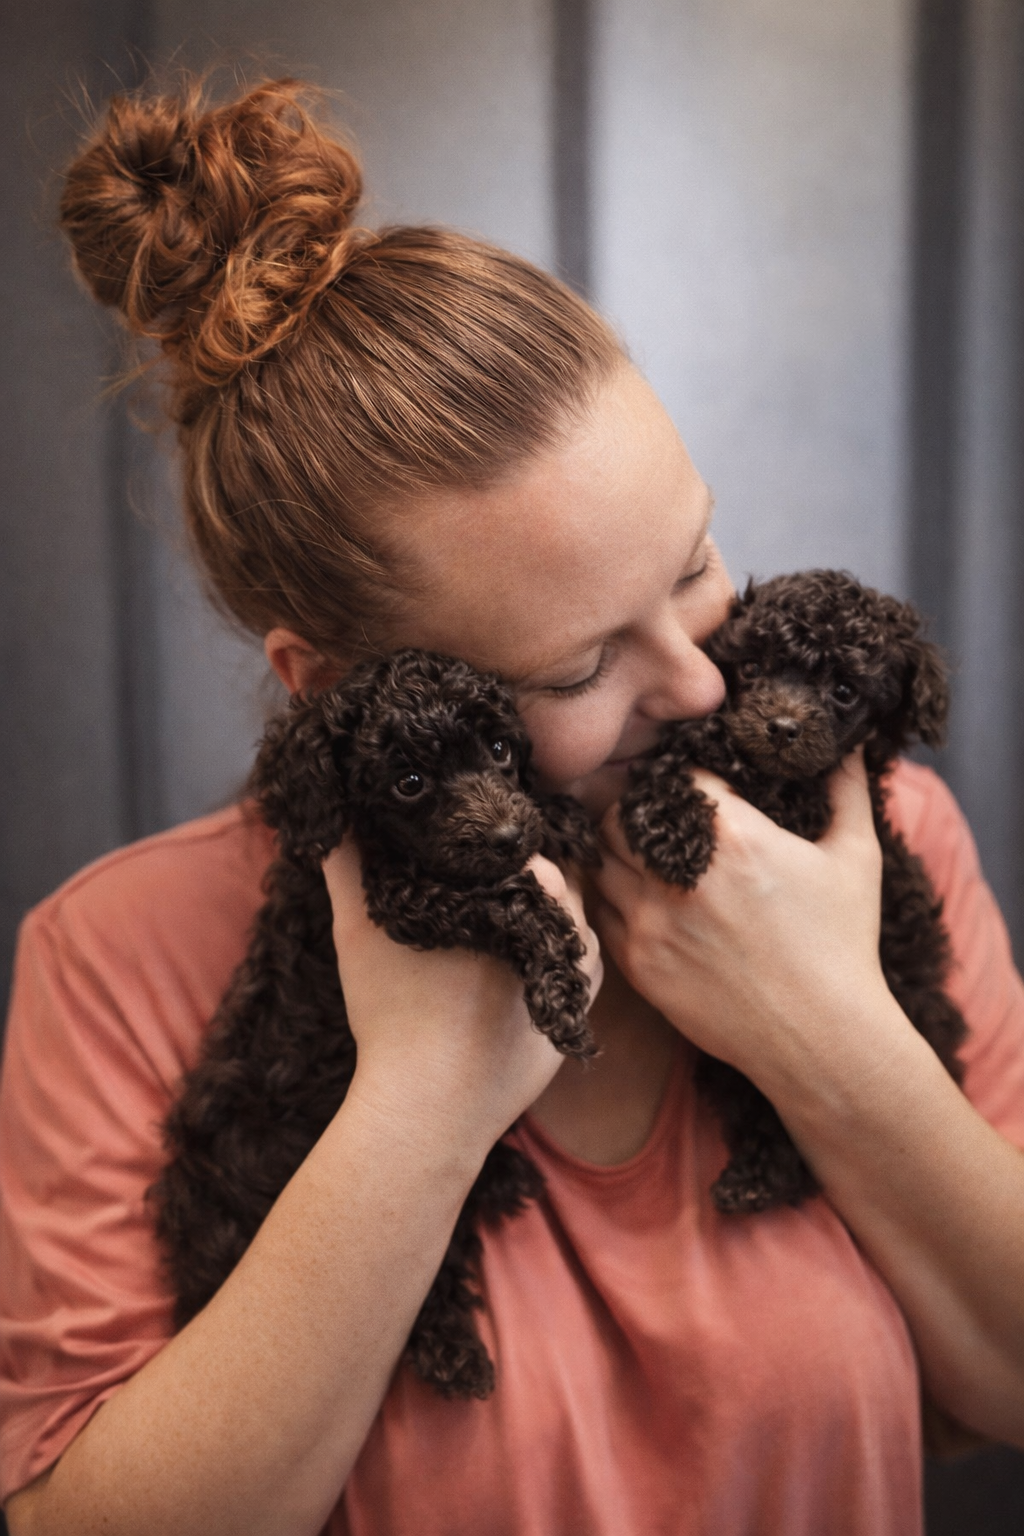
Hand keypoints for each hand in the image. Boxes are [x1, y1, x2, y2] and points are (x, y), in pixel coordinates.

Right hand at [323, 842, 602, 1151]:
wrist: (428, 1107)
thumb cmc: (394, 1014)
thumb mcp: (359, 929)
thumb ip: (348, 863)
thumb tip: (334, 819)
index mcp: (516, 895)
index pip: (524, 851)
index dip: (496, 850)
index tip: (466, 860)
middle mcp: (556, 930)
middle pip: (552, 886)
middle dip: (522, 883)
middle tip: (479, 894)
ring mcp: (572, 975)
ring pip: (568, 926)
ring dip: (541, 921)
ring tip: (493, 931)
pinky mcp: (574, 1014)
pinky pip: (575, 971)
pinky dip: (549, 962)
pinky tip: (512, 969)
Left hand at [590, 750, 889, 1091]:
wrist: (822, 1040)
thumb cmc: (844, 945)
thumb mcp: (856, 857)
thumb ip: (845, 788)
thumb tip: (847, 743)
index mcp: (732, 837)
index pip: (675, 775)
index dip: (682, 774)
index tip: (694, 786)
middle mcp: (680, 874)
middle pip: (621, 812)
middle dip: (639, 810)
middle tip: (661, 820)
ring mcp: (651, 921)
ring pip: (601, 859)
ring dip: (619, 853)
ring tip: (648, 857)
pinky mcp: (637, 963)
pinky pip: (601, 910)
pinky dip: (615, 898)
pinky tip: (644, 900)